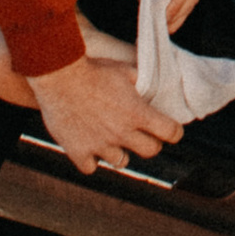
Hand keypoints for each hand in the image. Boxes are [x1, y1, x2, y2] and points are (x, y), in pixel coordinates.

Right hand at [27, 49, 184, 178]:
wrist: (60, 76)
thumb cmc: (93, 68)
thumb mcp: (124, 70)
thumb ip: (139, 82)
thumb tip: (149, 85)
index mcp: (137, 113)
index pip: (170, 132)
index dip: (174, 132)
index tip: (172, 131)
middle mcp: (122, 133)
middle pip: (151, 151)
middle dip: (152, 143)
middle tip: (145, 136)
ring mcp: (100, 145)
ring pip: (121, 162)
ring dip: (121, 152)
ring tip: (114, 141)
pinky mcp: (78, 152)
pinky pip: (91, 167)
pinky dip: (92, 160)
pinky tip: (90, 148)